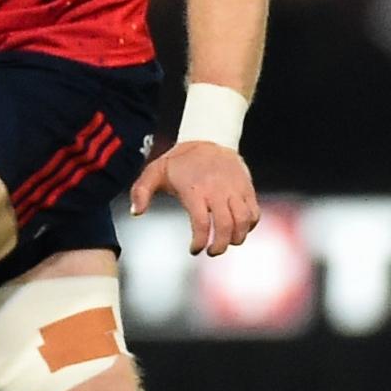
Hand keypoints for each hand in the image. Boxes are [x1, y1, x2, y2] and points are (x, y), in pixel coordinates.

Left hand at [129, 140, 259, 255]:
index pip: (201, 224)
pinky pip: (254, 212)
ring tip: (228, 242)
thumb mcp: (154, 171)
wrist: (208, 139)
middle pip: (226, 226)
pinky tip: (239, 229)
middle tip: (213, 252)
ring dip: (237, 238)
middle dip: (220, 246)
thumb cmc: (179, 161)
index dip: (199, 242)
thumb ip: (141, 191)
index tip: (195, 249)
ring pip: (244, 221)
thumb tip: (136, 213)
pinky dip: (250, 225)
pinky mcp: (247, 188)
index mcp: (195, 190)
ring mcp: (235, 189)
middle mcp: (217, 191)